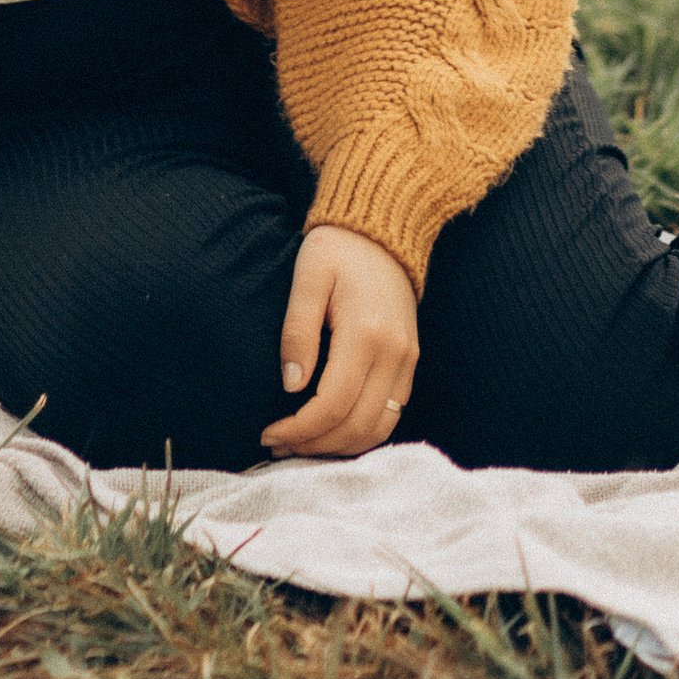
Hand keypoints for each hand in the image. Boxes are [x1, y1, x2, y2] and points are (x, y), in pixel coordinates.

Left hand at [259, 224, 419, 458]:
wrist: (380, 232)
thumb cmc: (336, 251)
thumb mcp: (307, 278)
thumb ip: (297, 330)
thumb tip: (291, 386)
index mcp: (365, 334)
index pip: (333, 404)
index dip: (300, 429)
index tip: (268, 433)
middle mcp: (394, 354)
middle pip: (357, 426)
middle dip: (315, 445)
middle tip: (278, 445)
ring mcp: (407, 362)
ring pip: (378, 429)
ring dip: (339, 447)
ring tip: (300, 445)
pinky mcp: (409, 364)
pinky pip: (390, 416)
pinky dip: (361, 434)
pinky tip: (329, 431)